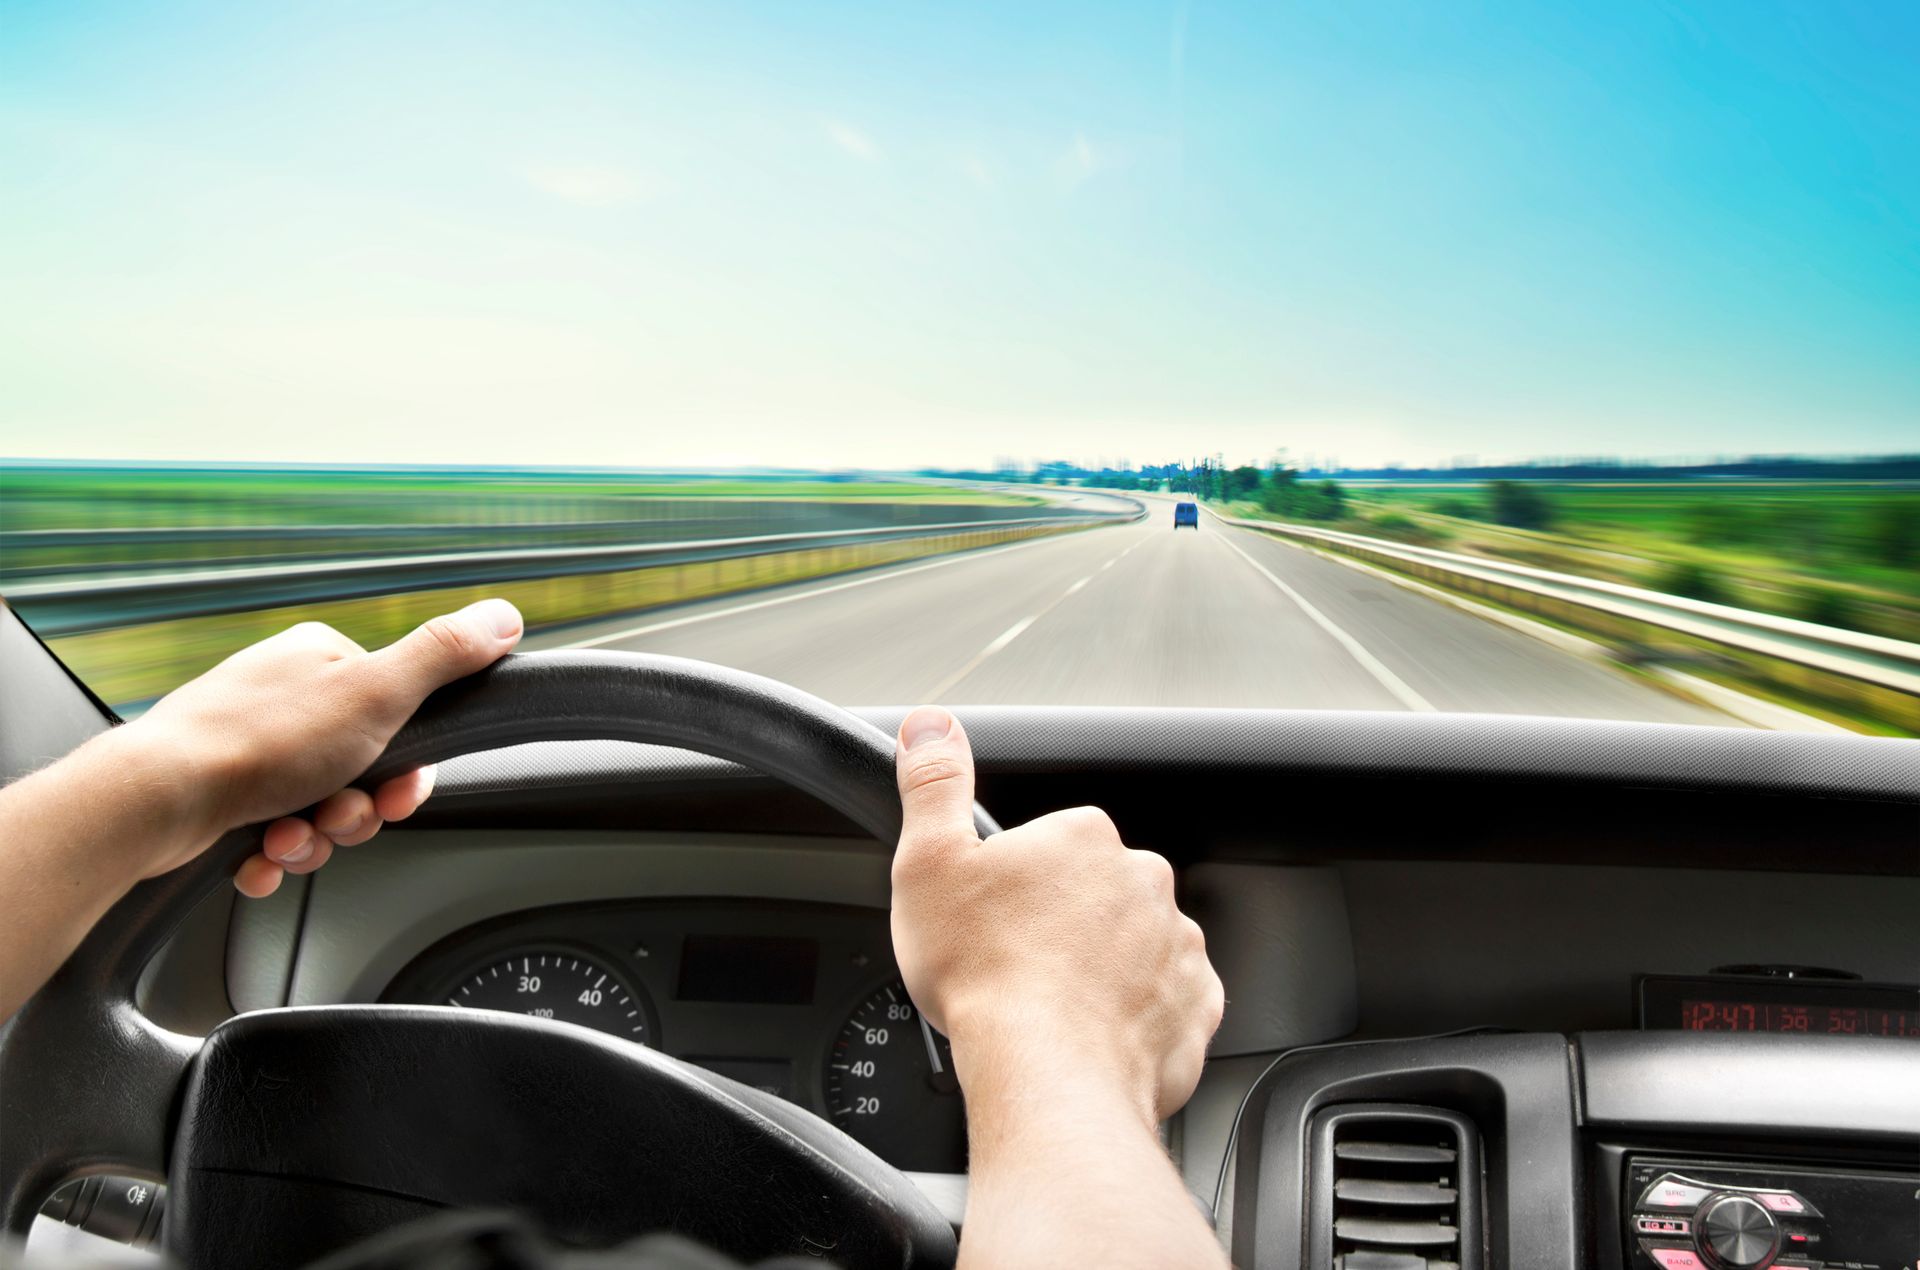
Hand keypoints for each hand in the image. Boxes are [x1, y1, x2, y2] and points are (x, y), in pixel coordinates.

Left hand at [125, 598, 523, 895]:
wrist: (158, 802)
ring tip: (286, 837)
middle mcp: (285, 696)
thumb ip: (443, 656)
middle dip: (356, 809)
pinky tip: (259, 854)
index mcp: (323, 660)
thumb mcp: (377, 692)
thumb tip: (504, 616)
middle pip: (363, 769)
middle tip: (336, 816)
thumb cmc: (259, 742)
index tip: (397, 791)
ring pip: (318, 808)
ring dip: (313, 837)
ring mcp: (251, 746)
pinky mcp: (221, 794)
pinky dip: (271, 854)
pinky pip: (271, 833)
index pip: (401, 715)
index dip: (408, 768)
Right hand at [889, 705, 1222, 1126]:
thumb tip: (931, 726)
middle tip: (1020, 966)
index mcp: (1085, 839)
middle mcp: (1144, 881)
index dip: (1020, 883)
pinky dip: (1137, 1017)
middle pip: (1098, 893)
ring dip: (1104, 969)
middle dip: (1066, 923)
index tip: (997, 919)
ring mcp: (1178, 945)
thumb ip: (934, 785)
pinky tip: (1095, 1034)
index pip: (1056, 843)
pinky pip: (1167, 1002)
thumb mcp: (929, 864)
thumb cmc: (988, 976)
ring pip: (1135, 946)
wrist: (1048, 1073)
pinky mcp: (1195, 1007)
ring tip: (1055, 1008)